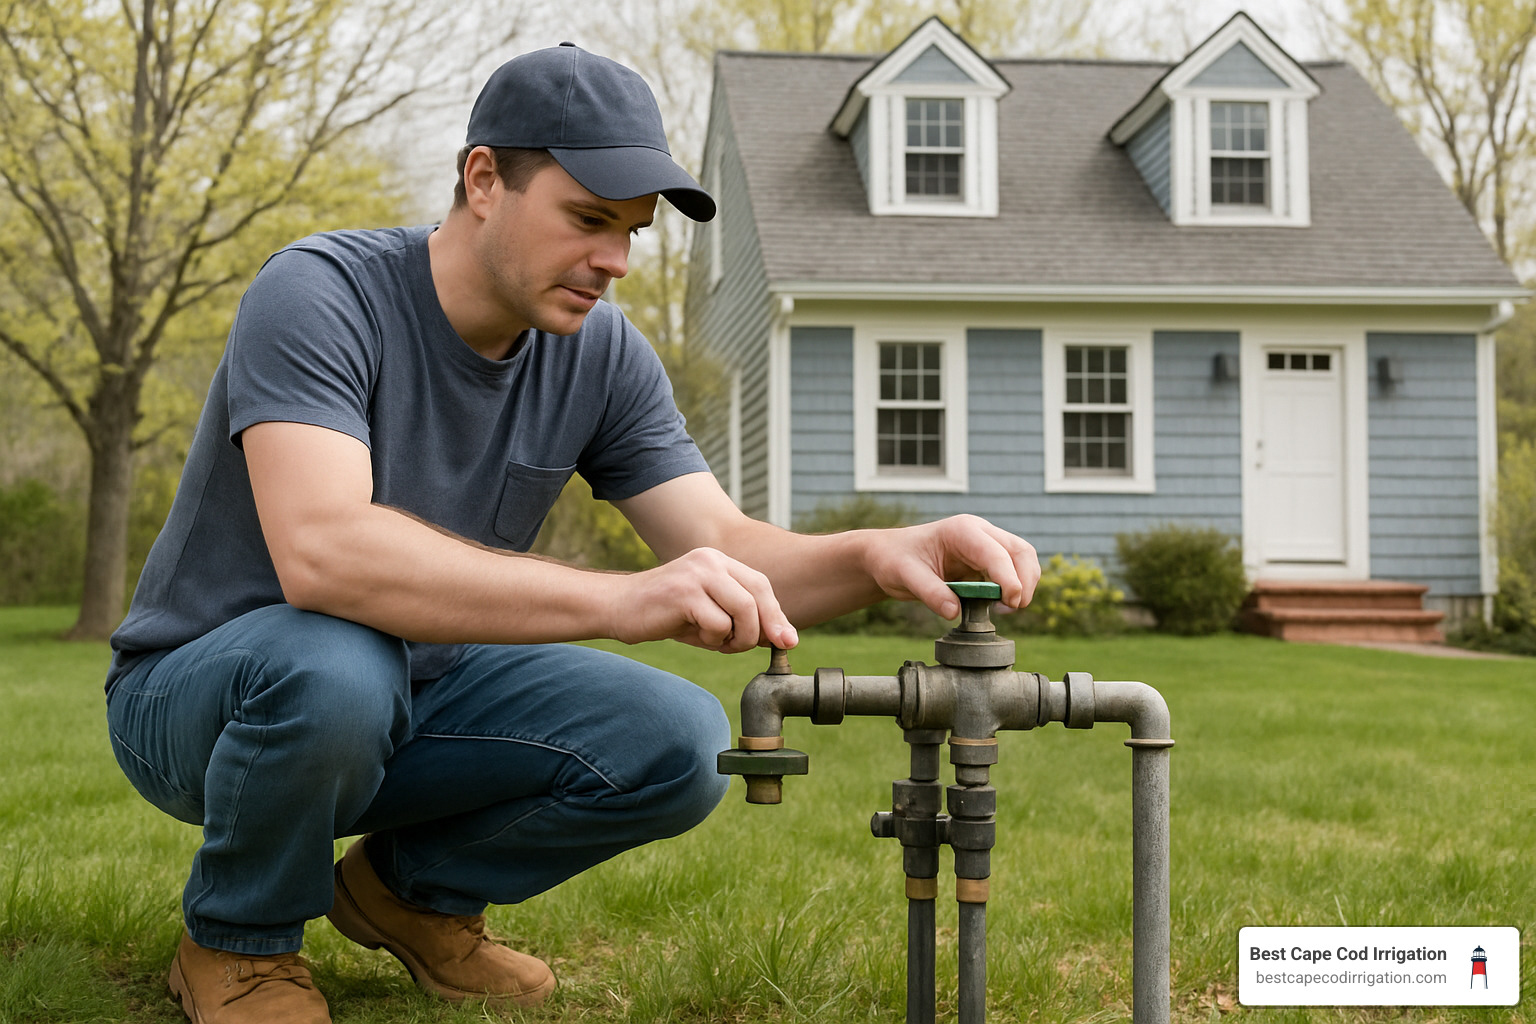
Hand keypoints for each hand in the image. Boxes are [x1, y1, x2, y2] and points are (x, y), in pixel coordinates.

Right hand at [608, 547, 798, 653]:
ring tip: (714, 641)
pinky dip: (713, 640)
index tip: (786, 641)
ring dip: (737, 638)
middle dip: (765, 628)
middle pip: (758, 595)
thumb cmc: (665, 615)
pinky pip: (719, 624)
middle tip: (747, 647)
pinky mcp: (684, 593)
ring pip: (744, 611)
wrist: (617, 608)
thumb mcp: (709, 613)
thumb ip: (743, 619)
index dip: (776, 614)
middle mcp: (710, 560)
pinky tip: (693, 635)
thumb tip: (784, 637)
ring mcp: (697, 574)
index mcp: (718, 561)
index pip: (761, 584)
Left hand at [865, 514, 1040, 620]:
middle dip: (1024, 581)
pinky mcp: (987, 560)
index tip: (1010, 601)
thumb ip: (930, 592)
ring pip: (1023, 560)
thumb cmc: (895, 559)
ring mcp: (986, 545)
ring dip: (1024, 584)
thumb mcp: (905, 576)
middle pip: (1021, 551)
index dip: (1009, 577)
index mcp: (962, 530)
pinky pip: (1014, 571)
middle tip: (1012, 608)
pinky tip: (999, 604)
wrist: (889, 557)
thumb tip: (955, 612)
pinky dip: (1015, 588)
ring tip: (1005, 608)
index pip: (996, 552)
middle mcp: (980, 533)